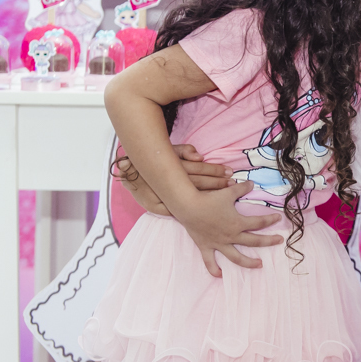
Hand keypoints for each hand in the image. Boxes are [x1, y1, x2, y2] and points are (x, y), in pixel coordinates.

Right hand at [117, 144, 232, 213]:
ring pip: (190, 196)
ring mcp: (163, 195)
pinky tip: (206, 211)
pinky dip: (192, 210)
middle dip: (217, 184)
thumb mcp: (168, 150)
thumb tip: (199, 156)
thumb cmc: (153, 158)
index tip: (229, 172)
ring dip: (209, 196)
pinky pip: (177, 209)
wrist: (128, 171)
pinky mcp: (157, 206)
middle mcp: (169, 182)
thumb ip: (184, 150)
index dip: (215, 171)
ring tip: (226, 195)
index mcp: (173, 167)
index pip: (198, 169)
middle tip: (232, 184)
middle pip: (198, 184)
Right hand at [174, 183, 285, 276]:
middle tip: (279, 241)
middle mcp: (230, 236)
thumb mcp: (228, 192)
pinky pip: (210, 262)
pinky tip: (220, 275)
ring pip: (236, 257)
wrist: (189, 207)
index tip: (279, 218)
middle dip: (268, 241)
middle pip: (253, 241)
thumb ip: (242, 188)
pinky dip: (215, 270)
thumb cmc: (209, 199)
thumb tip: (252, 183)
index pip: (259, 223)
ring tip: (259, 265)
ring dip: (248, 262)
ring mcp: (218, 244)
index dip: (270, 220)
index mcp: (238, 223)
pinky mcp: (206, 247)